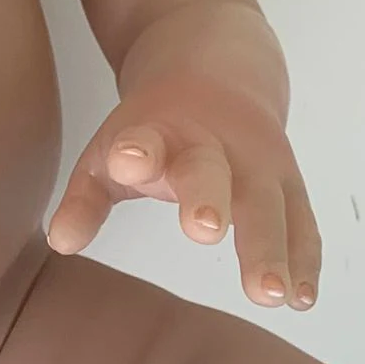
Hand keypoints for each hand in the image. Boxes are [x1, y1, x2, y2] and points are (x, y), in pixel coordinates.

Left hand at [46, 75, 322, 309]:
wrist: (219, 65)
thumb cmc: (156, 129)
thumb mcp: (113, 151)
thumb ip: (86, 198)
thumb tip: (61, 241)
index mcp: (159, 131)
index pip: (145, 139)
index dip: (136, 151)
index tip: (128, 160)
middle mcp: (212, 143)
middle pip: (212, 169)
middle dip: (209, 197)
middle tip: (204, 230)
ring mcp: (256, 160)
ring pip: (266, 201)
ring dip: (270, 246)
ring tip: (269, 294)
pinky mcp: (288, 179)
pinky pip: (300, 220)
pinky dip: (303, 258)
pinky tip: (301, 298)